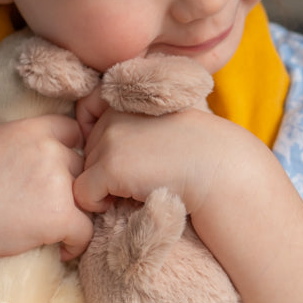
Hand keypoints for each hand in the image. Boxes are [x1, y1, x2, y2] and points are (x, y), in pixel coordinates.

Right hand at [0, 114, 93, 260]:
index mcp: (31, 130)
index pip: (72, 131)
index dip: (70, 150)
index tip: (62, 169)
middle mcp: (50, 152)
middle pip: (83, 166)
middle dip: (75, 184)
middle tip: (61, 204)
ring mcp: (58, 184)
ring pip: (87, 199)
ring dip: (79, 213)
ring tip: (63, 229)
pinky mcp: (61, 217)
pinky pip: (85, 231)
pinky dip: (77, 243)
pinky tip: (62, 249)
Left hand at [73, 106, 252, 216]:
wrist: (219, 169)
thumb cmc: (196, 153)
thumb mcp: (162, 122)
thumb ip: (130, 122)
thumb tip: (90, 138)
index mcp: (126, 98)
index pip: (85, 112)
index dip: (95, 135)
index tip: (120, 152)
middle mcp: (112, 115)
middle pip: (85, 149)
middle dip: (102, 165)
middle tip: (136, 176)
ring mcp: (110, 140)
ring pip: (83, 172)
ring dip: (103, 185)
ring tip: (137, 186)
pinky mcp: (110, 167)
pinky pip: (83, 194)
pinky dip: (98, 204)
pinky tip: (127, 201)